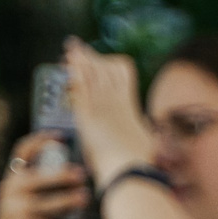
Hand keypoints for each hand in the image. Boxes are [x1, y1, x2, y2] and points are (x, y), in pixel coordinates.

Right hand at [0, 131, 88, 218]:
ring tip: (85, 198)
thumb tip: (75, 171)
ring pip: (53, 203)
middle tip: (82, 174)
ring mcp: (17, 213)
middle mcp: (10, 193)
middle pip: (41, 177)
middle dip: (64, 175)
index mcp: (10, 181)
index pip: (22, 151)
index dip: (41, 139)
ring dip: (73, 201)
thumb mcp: (22, 202)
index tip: (62, 136)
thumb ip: (40, 187)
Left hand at [62, 37, 158, 187]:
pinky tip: (68, 64)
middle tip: (77, 47)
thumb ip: (143, 133)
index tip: (99, 58)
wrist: (131, 171)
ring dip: (80, 60)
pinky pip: (80, 89)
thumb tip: (149, 134)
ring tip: (71, 47)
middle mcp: (116, 102)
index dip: (109, 63)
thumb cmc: (141, 163)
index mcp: (130, 107)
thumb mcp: (146, 142)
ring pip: (91, 75)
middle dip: (90, 57)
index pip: (121, 74)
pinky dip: (74, 74)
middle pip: (104, 70)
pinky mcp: (87, 117)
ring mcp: (102, 108)